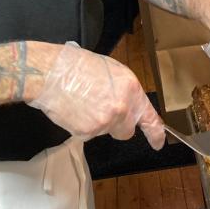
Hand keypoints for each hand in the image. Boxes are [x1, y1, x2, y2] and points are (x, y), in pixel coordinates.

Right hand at [28, 42, 164, 149]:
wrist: (51, 72)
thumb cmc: (77, 66)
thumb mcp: (111, 71)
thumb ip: (125, 91)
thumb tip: (130, 105)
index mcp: (131, 89)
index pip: (150, 118)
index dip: (156, 134)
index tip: (158, 143)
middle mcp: (122, 108)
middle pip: (126, 131)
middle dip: (117, 125)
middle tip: (101, 110)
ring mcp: (105, 122)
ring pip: (106, 131)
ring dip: (97, 123)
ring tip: (83, 102)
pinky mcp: (88, 132)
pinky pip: (89, 134)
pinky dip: (82, 126)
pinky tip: (75, 110)